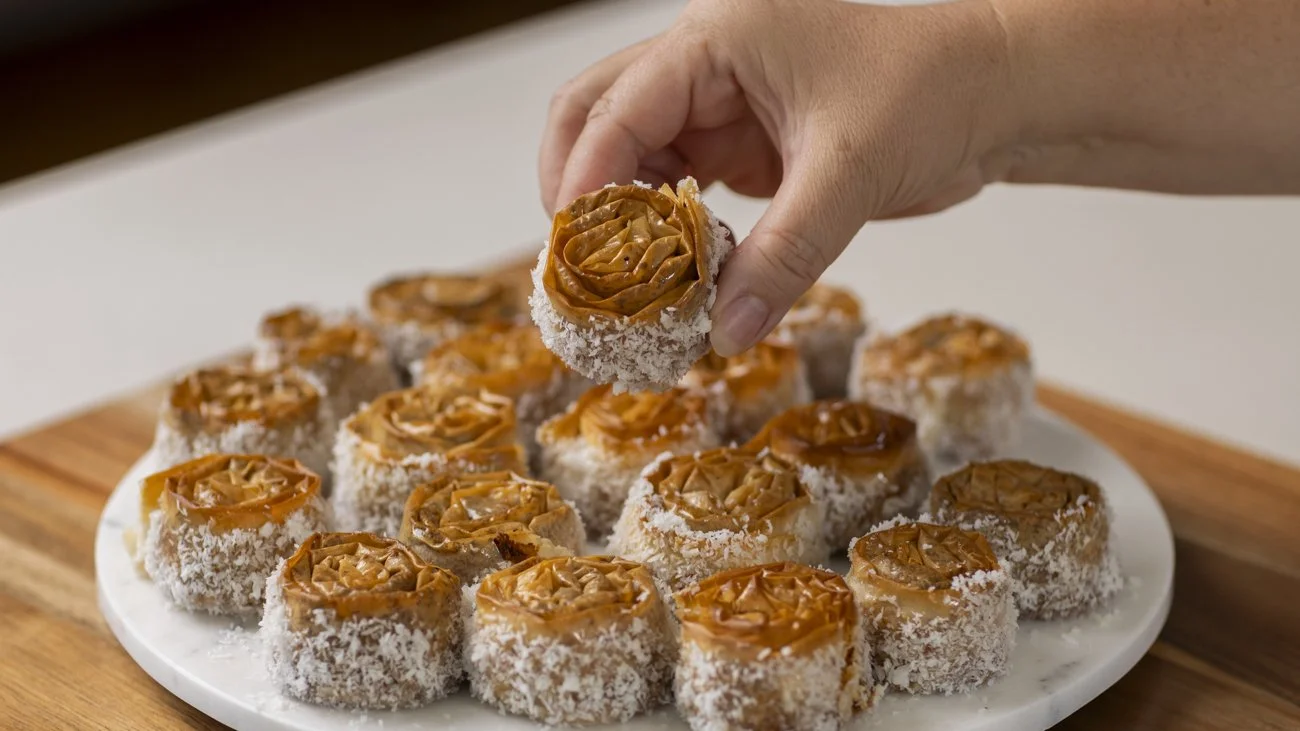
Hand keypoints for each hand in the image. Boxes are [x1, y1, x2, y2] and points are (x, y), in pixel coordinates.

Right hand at [539, 0, 1014, 354]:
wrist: (993, 96)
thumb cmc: (933, 95)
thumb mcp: (850, 175)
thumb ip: (782, 255)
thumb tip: (724, 332)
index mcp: (718, 38)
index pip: (616, 107)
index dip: (584, 182)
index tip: (574, 257)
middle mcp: (704, 62)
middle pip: (595, 116)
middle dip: (578, 191)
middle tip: (579, 270)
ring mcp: (718, 102)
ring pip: (631, 155)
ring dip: (621, 219)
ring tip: (622, 288)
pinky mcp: (738, 142)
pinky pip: (677, 185)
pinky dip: (665, 232)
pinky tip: (672, 276)